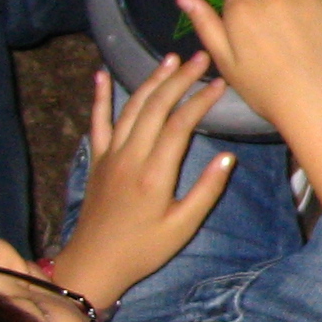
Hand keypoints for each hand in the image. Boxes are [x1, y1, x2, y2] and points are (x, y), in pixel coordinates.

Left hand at [54, 57, 234, 307]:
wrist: (93, 263)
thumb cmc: (143, 249)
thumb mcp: (182, 227)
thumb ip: (206, 191)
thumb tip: (228, 157)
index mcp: (154, 175)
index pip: (179, 126)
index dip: (200, 100)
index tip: (219, 83)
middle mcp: (129, 158)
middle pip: (155, 108)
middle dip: (178, 79)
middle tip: (199, 57)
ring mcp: (110, 155)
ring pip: (130, 109)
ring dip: (151, 81)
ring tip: (169, 59)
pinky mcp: (97, 159)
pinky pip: (97, 122)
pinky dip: (99, 97)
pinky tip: (101, 74)